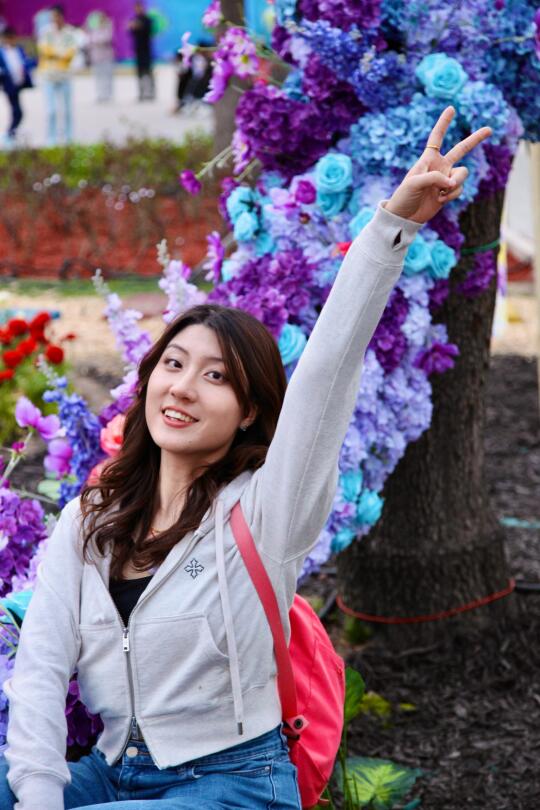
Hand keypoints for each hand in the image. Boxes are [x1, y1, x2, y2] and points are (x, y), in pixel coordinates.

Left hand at [385, 106, 491, 223]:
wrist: (404, 217)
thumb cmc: (404, 197)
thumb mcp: (414, 183)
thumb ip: (434, 178)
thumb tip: (451, 182)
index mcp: (428, 159)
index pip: (437, 138)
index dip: (444, 123)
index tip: (451, 108)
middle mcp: (439, 166)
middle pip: (461, 149)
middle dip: (475, 139)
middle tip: (489, 129)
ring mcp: (445, 179)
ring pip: (463, 174)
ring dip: (455, 182)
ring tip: (441, 191)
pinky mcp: (448, 193)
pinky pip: (459, 189)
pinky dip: (452, 195)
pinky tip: (440, 200)